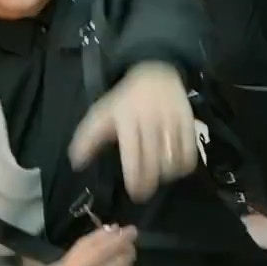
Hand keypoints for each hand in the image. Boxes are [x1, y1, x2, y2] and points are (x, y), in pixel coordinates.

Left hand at [71, 63, 199, 200]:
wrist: (155, 72)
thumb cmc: (125, 100)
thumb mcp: (101, 114)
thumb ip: (87, 139)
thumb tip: (77, 164)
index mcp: (127, 119)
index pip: (133, 155)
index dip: (135, 178)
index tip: (134, 192)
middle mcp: (151, 120)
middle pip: (154, 161)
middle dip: (149, 182)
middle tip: (144, 193)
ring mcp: (172, 121)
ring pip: (173, 160)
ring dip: (165, 175)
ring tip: (158, 178)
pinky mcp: (188, 122)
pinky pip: (189, 152)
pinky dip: (183, 166)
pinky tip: (174, 168)